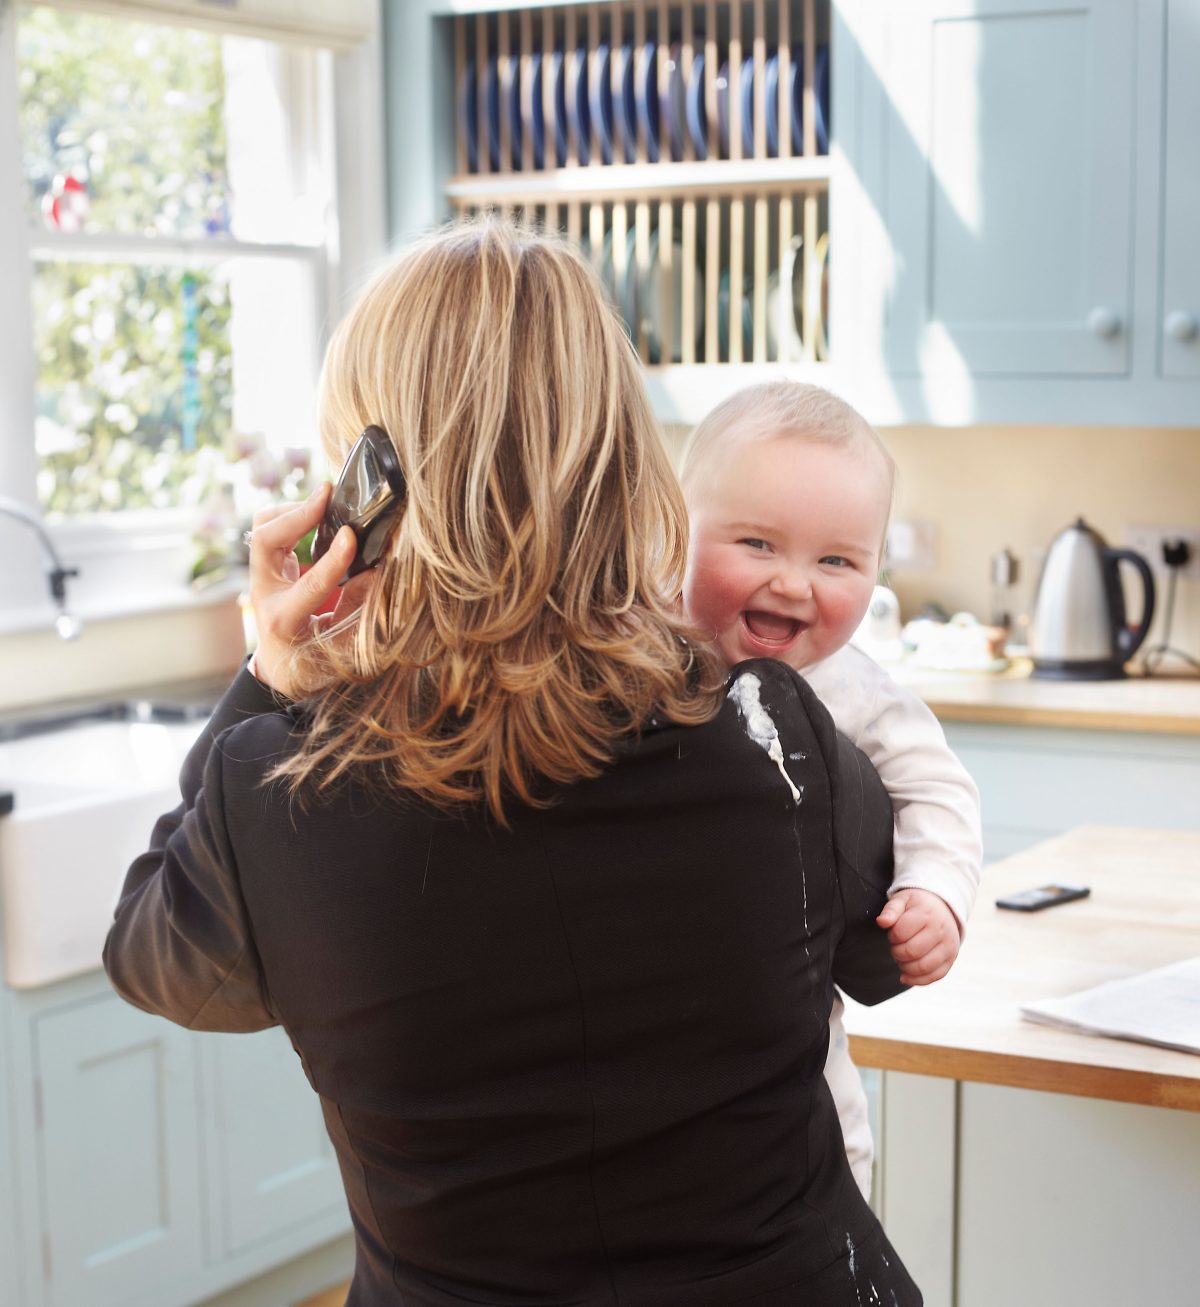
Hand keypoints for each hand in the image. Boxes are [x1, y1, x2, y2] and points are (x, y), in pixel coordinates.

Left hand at [247, 482, 368, 697]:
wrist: (279, 667)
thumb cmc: (313, 661)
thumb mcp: (342, 645)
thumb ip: (358, 610)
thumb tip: (375, 571)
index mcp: (284, 621)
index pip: (308, 585)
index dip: (332, 560)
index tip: (352, 535)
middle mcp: (264, 594)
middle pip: (264, 540)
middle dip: (296, 513)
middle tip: (328, 494)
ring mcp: (261, 576)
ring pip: (263, 527)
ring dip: (292, 509)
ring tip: (324, 504)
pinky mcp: (266, 563)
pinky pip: (270, 527)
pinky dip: (292, 514)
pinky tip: (316, 516)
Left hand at [876, 888, 961, 986]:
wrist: (943, 908)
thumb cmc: (917, 905)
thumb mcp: (902, 900)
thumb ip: (890, 910)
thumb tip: (881, 922)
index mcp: (926, 913)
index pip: (900, 933)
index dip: (891, 937)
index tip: (893, 934)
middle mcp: (941, 930)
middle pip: (911, 952)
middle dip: (896, 953)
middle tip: (896, 947)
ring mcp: (949, 946)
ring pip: (923, 967)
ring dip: (905, 968)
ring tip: (901, 959)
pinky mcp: (951, 958)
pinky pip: (935, 976)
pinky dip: (918, 980)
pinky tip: (906, 976)